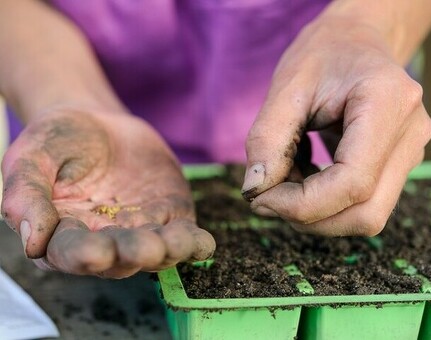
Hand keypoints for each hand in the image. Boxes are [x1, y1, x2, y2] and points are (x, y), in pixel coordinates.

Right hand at [1, 110, 214, 277]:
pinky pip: (183, 235)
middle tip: (144, 247)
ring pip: (155, 252)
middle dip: (133, 253)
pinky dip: (193, 243)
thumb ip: (26, 195)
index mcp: (63, 235)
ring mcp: (140, 230)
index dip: (82, 255)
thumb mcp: (30, 158)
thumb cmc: (57, 142)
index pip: (71, 253)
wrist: (96, 123)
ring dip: (167, 251)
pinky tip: (203, 244)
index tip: (95, 252)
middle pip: (119, 259)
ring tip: (176, 243)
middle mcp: (104, 241)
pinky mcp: (168, 216)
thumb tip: (32, 242)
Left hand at [241, 15, 430, 235]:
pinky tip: (304, 177)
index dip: (301, 204)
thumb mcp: (286, 87)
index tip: (260, 197)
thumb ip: (266, 139)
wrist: (354, 42)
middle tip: (267, 196)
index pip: (352, 183)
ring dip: (315, 213)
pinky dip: (324, 204)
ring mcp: (410, 153)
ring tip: (285, 180)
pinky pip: (363, 205)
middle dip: (307, 216)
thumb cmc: (322, 56)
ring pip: (367, 217)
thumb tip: (254, 190)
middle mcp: (410, 134)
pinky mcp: (398, 165)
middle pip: (365, 213)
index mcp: (388, 103)